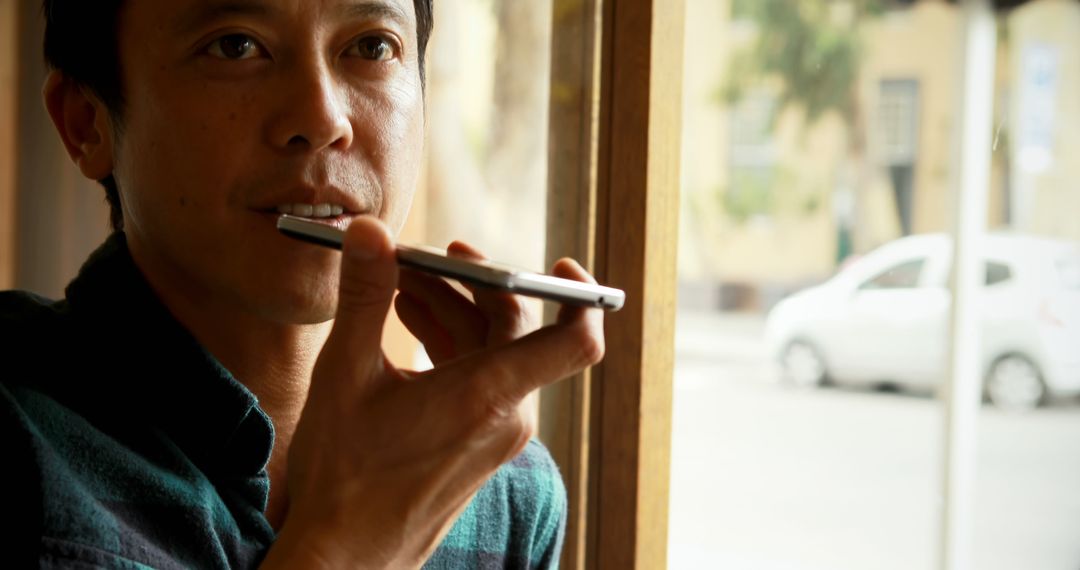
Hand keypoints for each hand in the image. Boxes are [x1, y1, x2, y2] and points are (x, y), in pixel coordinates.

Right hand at [261, 217, 604, 568]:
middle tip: (422, 256)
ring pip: (494, 349)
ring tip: (397, 284)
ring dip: (453, 309)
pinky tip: (406, 320)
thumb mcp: (345, 375)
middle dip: (472, 283)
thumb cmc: (345, 476)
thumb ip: (362, 296)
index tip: (563, 261)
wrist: (347, 557)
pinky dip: (451, 343)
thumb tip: (369, 229)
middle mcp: (507, 415)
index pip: (575, 341)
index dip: (582, 294)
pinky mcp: (479, 441)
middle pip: (516, 326)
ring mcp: (496, 431)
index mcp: (488, 396)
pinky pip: (481, 375)